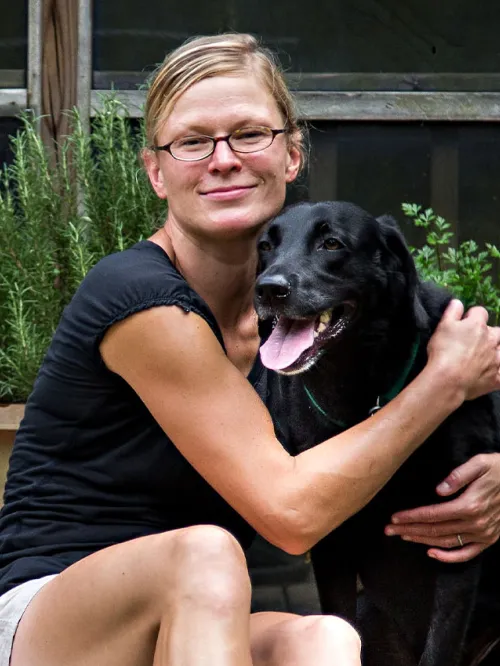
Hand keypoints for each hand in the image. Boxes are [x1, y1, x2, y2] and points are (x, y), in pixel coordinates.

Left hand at [385, 453, 499, 561]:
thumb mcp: (480, 463)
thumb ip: (458, 475)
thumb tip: (439, 490)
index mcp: (469, 505)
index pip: (432, 514)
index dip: (411, 517)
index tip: (394, 518)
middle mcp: (475, 523)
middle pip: (435, 529)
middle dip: (409, 530)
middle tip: (389, 530)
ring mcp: (483, 533)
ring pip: (446, 542)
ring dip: (422, 540)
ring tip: (404, 536)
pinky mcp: (490, 539)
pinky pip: (467, 553)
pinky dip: (449, 557)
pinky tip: (432, 553)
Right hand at [427, 299, 499, 400]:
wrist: (448, 380)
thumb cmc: (443, 351)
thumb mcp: (442, 326)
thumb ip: (452, 312)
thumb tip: (458, 302)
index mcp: (477, 325)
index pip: (480, 312)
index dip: (471, 316)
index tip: (463, 322)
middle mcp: (491, 340)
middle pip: (498, 331)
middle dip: (490, 334)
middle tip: (475, 341)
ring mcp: (496, 360)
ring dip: (496, 352)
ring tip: (485, 356)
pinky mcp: (496, 378)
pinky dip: (497, 372)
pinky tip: (492, 372)